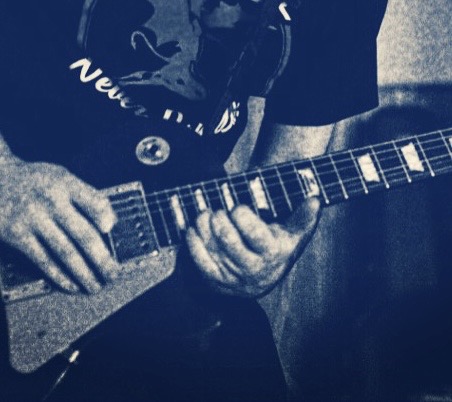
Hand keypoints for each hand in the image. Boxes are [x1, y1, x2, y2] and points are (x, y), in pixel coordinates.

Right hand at [0, 160, 117, 292]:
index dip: (106, 218)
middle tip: (113, 274)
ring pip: (65, 252)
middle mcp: (52, 200)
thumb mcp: (60, 176)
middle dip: (102, 259)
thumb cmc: (35, 181)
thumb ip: (86, 196)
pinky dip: (60, 275)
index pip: (94, 201)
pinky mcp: (17, 235)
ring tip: (96, 285)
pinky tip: (72, 284)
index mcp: (66, 183)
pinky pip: (43, 259)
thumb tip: (110, 223)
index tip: (112, 232)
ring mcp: (34, 218)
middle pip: (84, 234)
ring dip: (84, 273)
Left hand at [186, 199, 319, 296]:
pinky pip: (201, 263)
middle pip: (230, 241)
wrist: (263, 276)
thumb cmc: (278, 245)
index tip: (237, 207)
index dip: (242, 216)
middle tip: (218, 209)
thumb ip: (304, 216)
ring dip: (204, 227)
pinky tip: (193, 229)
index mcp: (274, 254)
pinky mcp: (217, 282)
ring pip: (213, 250)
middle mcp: (255, 269)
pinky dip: (193, 244)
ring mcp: (234, 277)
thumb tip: (314, 199)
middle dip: (220, 219)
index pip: (255, 234)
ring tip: (204, 214)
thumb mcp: (295, 233)